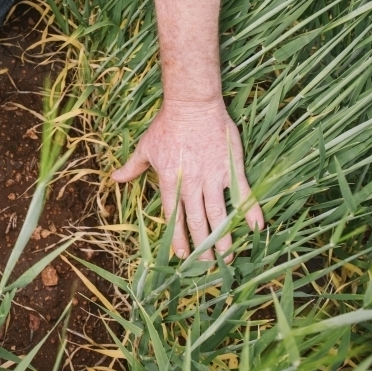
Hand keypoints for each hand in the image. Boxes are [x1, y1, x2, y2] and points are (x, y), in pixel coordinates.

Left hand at [113, 99, 263, 261]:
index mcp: (170, 181)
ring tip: (228, 258)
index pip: (173, 217)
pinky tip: (257, 229)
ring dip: (224, 238)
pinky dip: (250, 212)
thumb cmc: (167, 125)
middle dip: (202, 247)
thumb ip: (132, 167)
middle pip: (197, 222)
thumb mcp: (145, 147)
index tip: (180, 256)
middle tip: (206, 267)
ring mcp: (213, 177)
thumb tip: (114, 178)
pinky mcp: (231, 168)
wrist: (193, 103)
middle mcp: (192, 183)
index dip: (177, 238)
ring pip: (219, 215)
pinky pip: (243, 194)